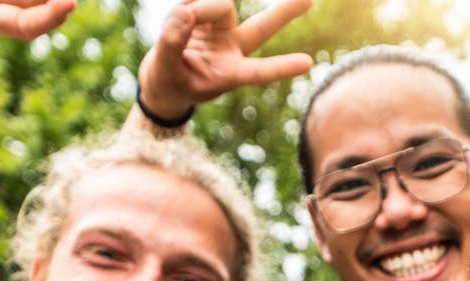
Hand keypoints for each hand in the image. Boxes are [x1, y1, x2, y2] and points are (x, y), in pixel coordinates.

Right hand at [138, 0, 313, 121]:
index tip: (308, 64)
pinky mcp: (206, 14)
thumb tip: (186, 12)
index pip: (258, 71)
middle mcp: (232, 48)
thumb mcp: (165, 70)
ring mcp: (222, 29)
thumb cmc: (168, 83)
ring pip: (220, 5)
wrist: (160, 77)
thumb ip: (173, 43)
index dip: (281, 67)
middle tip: (310, 0)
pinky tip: (179, 15)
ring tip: (178, 21)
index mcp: (230, 73)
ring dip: (199, 8)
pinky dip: (187, 1)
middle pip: (261, 27)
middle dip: (284, 12)